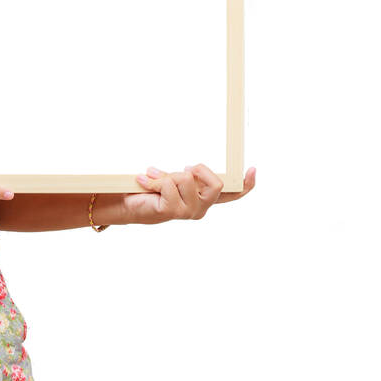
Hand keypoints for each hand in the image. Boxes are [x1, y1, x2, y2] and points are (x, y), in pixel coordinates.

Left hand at [120, 163, 255, 224]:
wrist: (129, 204)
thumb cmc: (152, 191)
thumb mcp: (174, 179)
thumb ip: (185, 176)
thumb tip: (189, 169)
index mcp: (204, 198)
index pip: (231, 194)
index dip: (245, 185)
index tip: (252, 169)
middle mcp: (201, 207)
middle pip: (217, 184)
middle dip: (200, 169)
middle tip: (184, 168)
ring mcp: (189, 212)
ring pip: (187, 178)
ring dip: (169, 175)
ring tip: (155, 179)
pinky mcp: (174, 211)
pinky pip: (169, 184)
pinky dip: (155, 179)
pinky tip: (145, 182)